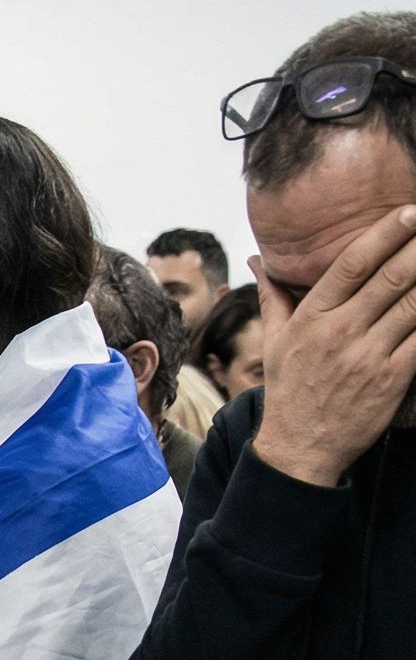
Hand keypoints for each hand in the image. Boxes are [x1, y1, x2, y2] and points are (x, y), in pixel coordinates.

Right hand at [252, 204, 415, 486]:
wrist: (300, 447)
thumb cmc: (290, 389)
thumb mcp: (274, 341)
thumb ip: (273, 296)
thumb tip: (259, 260)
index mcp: (312, 318)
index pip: (353, 264)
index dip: (386, 233)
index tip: (409, 211)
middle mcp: (340, 333)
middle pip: (392, 277)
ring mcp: (368, 356)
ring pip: (415, 304)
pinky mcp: (393, 379)